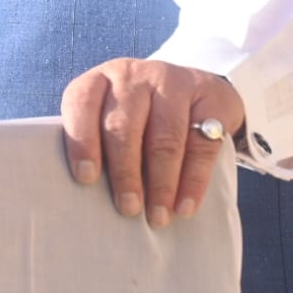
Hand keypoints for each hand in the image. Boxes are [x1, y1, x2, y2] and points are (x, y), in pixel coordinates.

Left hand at [60, 58, 243, 227]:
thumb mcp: (112, 115)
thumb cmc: (140, 116)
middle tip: (128, 208)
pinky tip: (185, 206)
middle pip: (124, 126)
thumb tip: (89, 195)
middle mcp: (133, 76)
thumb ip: (98, 143)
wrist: (196, 89)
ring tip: (158, 216)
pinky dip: (193, 181)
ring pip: (165, 138)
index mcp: (100, 80)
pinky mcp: (210, 97)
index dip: (82, 141)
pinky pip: (201, 145)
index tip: (85, 178)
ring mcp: (173, 82)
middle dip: (125, 172)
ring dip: (161, 183)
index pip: (82, 103)